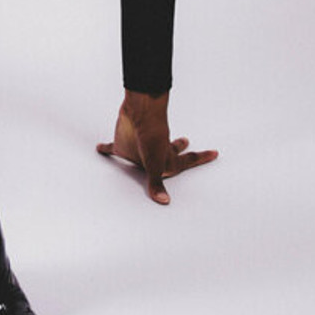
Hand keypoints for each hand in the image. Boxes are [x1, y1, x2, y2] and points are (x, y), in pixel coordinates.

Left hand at [96, 90, 217, 204]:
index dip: (201, 158)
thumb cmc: (150, 136)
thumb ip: (156, 184)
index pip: (187, 161)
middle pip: (170, 152)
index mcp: (167, 159)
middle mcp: (155, 153)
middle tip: (186, 143)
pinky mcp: (123, 141)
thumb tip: (164, 201)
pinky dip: (106, 149)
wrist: (138, 113)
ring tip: (144, 153)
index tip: (215, 152)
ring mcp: (140, 147)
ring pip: (144, 152)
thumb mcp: (154, 164)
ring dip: (144, 154)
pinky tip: (100, 149)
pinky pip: (113, 147)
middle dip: (179, 149)